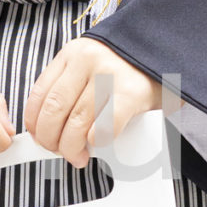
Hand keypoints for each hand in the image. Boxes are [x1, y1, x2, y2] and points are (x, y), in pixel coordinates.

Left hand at [24, 38, 160, 168]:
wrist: (171, 50)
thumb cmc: (132, 66)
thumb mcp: (94, 64)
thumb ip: (73, 86)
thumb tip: (51, 126)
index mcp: (74, 53)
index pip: (41, 92)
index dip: (35, 122)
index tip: (38, 136)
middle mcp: (88, 60)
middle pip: (54, 110)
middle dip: (50, 139)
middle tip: (57, 151)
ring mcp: (110, 76)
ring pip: (76, 122)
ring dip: (71, 147)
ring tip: (77, 156)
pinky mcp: (131, 93)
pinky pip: (105, 127)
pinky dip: (97, 140)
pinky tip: (98, 143)